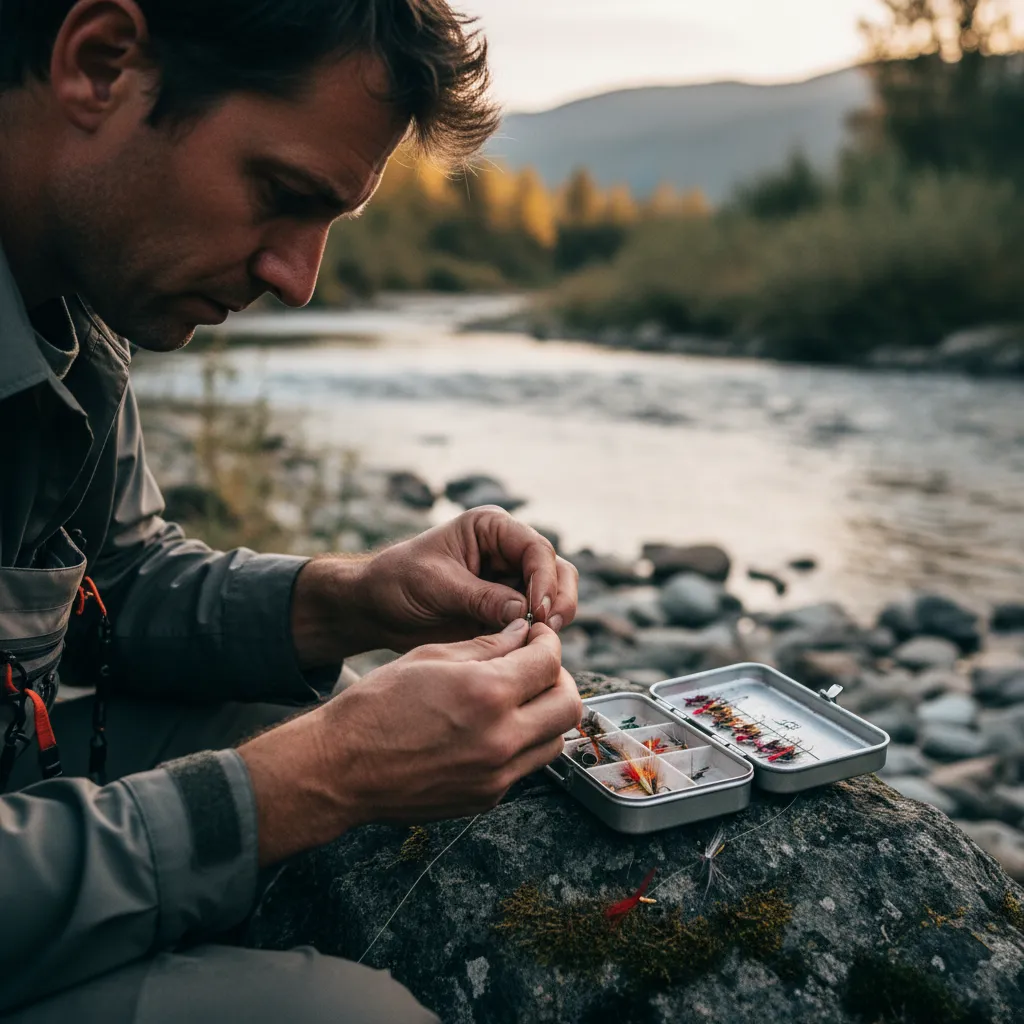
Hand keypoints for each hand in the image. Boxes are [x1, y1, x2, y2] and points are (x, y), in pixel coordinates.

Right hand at [239, 620, 581, 865]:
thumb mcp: (431, 658)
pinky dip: (522, 741)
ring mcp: (497, 775)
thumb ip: (487, 645)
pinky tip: (493, 726)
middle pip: (568, 705)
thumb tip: (522, 634)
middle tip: (537, 666)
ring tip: (519, 697)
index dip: (548, 641)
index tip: (537, 636)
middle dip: (558, 677)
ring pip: (554, 740)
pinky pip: (526, 765)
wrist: (341, 768)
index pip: (549, 661)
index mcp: (487, 694)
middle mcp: (501, 738)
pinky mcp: (487, 798)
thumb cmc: (378, 705)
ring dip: (546, 713)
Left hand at [291, 506, 578, 665]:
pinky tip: (529, 649)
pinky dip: (541, 634)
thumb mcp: (435, 584)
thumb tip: (522, 612)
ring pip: (556, 594)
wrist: (377, 609)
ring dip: (555, 616)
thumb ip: (479, 596)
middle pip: (556, 569)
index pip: (534, 548)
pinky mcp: (509, 610)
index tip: (537, 609)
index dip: (543, 578)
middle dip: (558, 598)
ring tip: (542, 639)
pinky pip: (538, 620)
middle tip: (548, 627)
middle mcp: (507, 551)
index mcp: (490, 529)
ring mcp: (511, 581)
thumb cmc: (397, 582)